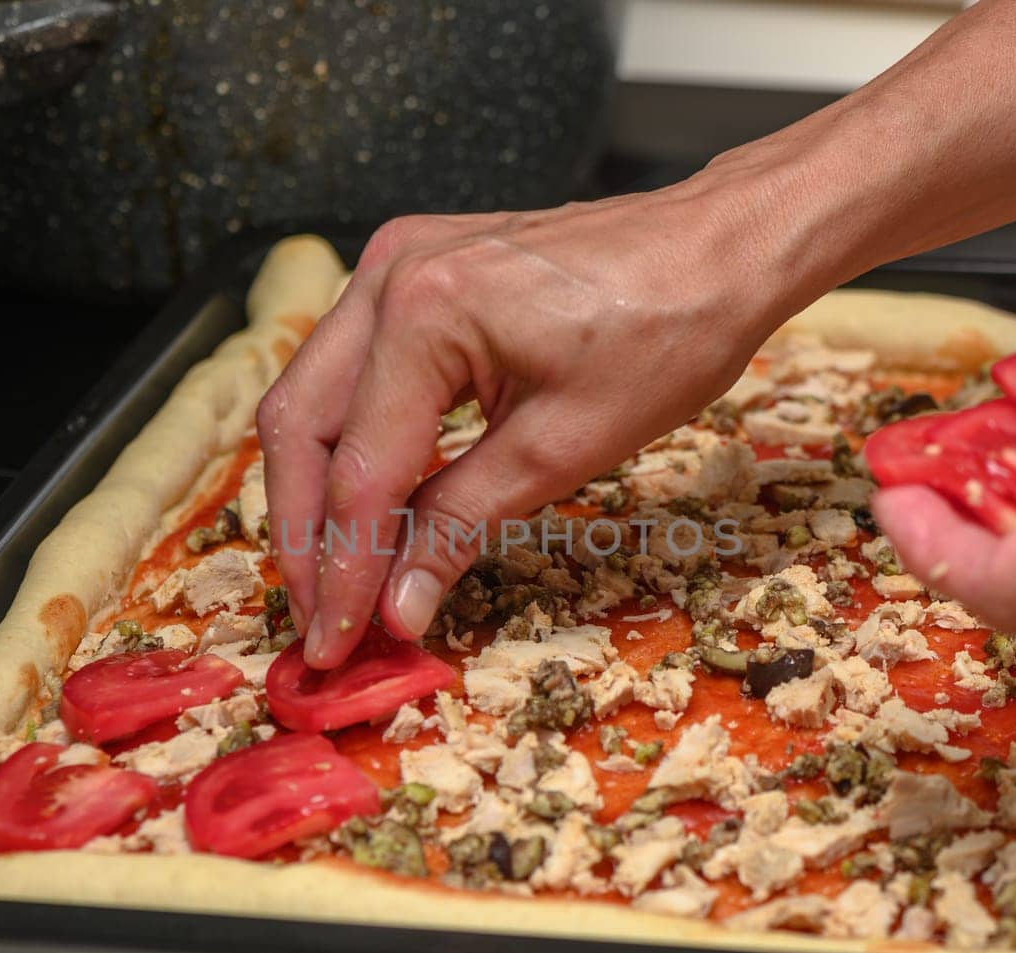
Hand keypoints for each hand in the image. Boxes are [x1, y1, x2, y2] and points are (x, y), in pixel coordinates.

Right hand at [257, 170, 819, 667]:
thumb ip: (460, 524)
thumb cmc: (667, 333)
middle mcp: (389, 275)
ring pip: (313, 395)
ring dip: (316, 490)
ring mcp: (395, 264)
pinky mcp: (413, 272)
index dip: (344, 568)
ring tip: (333, 575)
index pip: (361, 469)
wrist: (715, 248)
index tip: (337, 641)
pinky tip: (368, 504)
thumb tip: (397, 607)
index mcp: (425, 311)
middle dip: (303, 531)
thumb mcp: (562, 448)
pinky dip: (354, 440)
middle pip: (300, 424)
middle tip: (319, 617)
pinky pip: (354, 367)